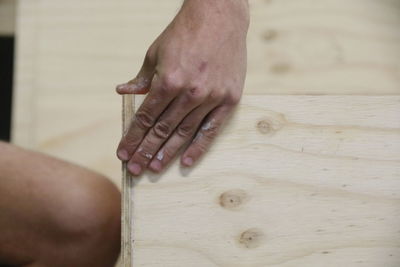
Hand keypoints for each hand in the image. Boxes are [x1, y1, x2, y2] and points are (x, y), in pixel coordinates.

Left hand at [116, 0, 248, 175]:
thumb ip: (142, 77)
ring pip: (185, 133)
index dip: (132, 137)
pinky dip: (198, 148)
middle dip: (145, 151)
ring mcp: (211, 97)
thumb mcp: (156, 52)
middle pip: (162, 130)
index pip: (145, 117)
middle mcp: (189, 92)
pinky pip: (211, 129)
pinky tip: (185, 162)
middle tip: (135, 170)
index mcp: (168, 80)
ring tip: (154, 169)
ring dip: (167, 154)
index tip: (123, 153)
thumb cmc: (184, 33)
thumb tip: (123, 92)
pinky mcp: (229, 99)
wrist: (220, 16)